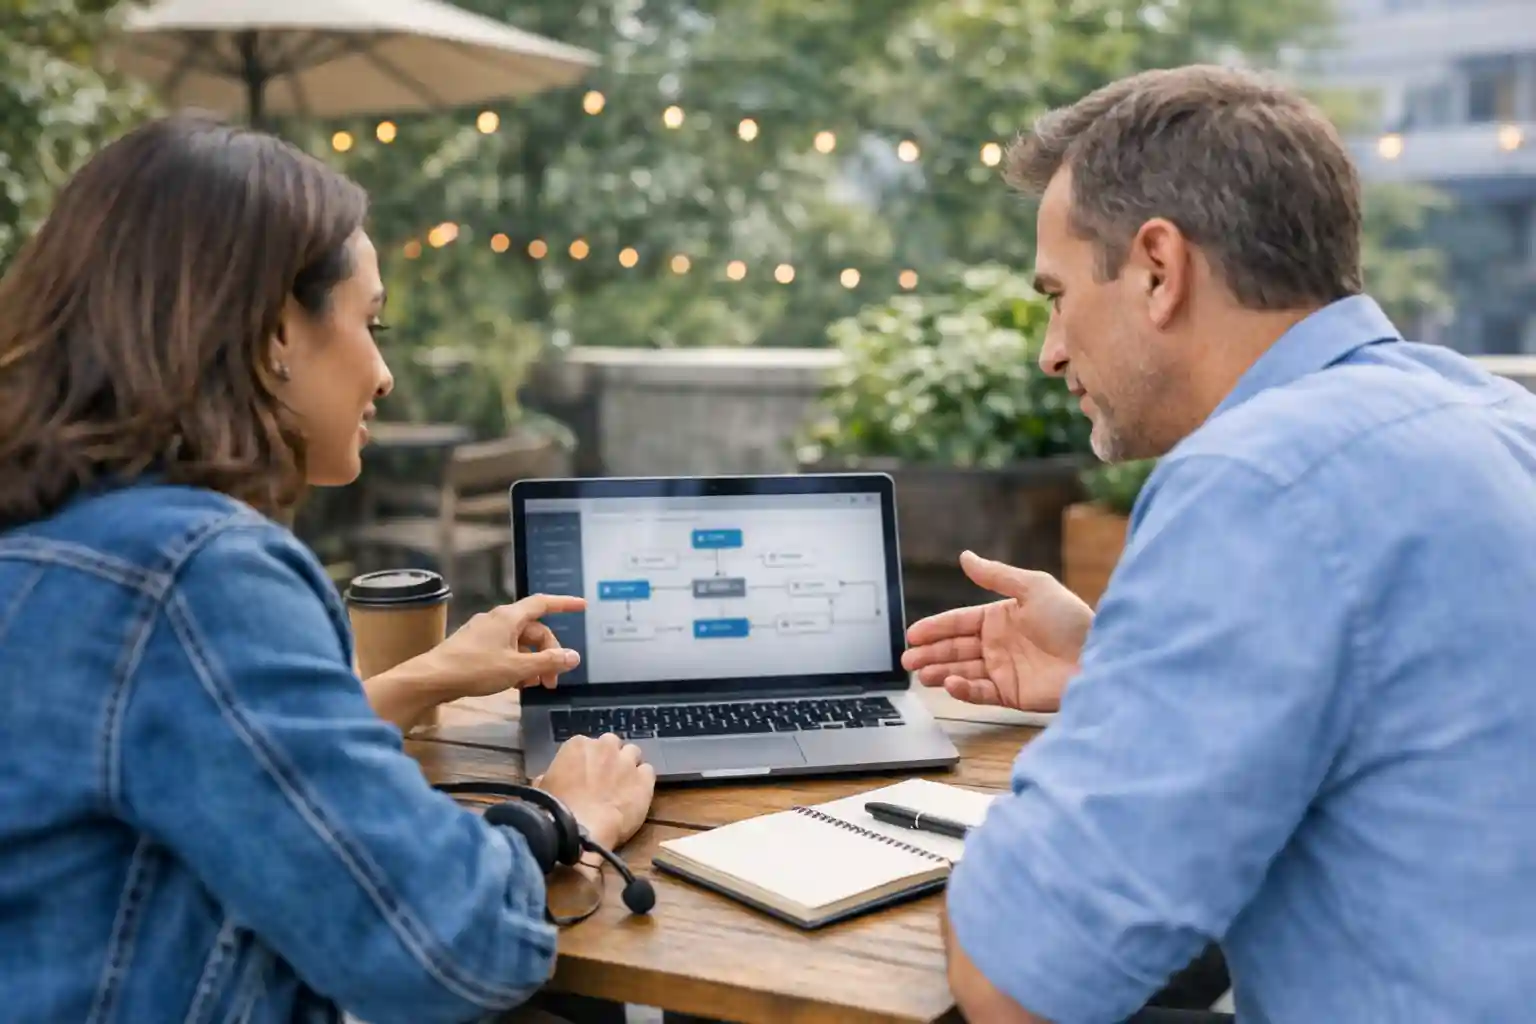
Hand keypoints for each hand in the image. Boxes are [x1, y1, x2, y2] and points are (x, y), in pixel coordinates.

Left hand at [418, 594, 585, 700]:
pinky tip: (516, 684)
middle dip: (548, 653)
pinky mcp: (475, 647)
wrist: (432, 679)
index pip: (543, 603)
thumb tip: (573, 656)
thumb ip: (547, 662)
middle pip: (533, 630)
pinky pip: (504, 650)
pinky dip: (516, 664)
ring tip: (534, 685)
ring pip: (519, 643)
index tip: (582, 606)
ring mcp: (484, 633)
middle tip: (552, 679)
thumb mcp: (517, 668)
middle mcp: (498, 620)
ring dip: (532, 662)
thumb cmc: (474, 669)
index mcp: (509, 617)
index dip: (565, 603)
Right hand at [534, 733, 655, 851]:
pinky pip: (648, 771)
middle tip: (606, 778)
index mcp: (578, 744)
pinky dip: (643, 780)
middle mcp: (605, 747)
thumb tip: (549, 777)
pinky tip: (637, 793)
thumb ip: (551, 775)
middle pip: (613, 744)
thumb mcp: (543, 787)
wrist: (581, 829)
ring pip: (633, 753)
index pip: (588, 745)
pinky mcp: (644, 779)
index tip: (587, 775)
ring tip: (624, 784)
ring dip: (628, 765)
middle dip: (610, 757)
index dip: (588, 761)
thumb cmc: (557, 808)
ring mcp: (627, 761)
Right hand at [900, 550, 1092, 711]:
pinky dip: (963, 689)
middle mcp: (998, 644)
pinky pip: (980, 691)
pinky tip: (950, 682)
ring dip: (940, 671)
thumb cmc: (1073, 621)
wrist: (1101, 658)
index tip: (912, 633)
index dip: (934, 627)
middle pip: (955, 648)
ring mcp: (1004, 669)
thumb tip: (965, 557)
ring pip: (962, 670)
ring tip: (921, 674)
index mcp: (1000, 617)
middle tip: (907, 659)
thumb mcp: (1034, 587)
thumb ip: (996, 574)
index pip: (959, 622)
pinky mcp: (1011, 694)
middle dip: (930, 653)